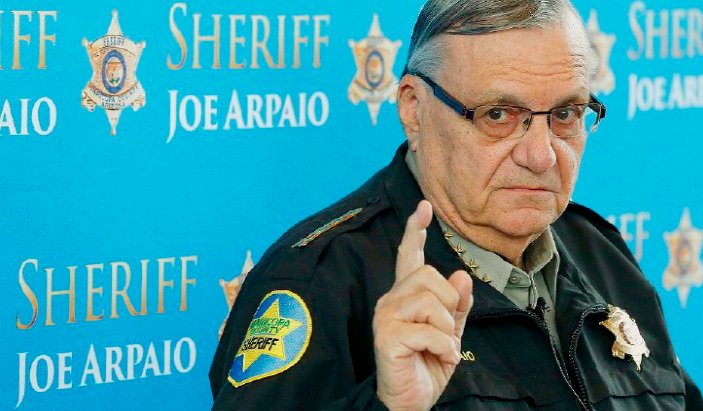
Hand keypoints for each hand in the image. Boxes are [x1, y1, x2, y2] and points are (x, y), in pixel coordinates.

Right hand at [373, 200, 473, 410]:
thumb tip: (461, 276)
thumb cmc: (428, 365)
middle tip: (447, 332)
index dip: (415, 231)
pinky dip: (444, 347)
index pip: (408, 256)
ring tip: (442, 347)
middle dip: (450, 304)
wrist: (412, 401)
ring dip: (448, 330)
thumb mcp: (451, 333)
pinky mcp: (387, 336)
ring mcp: (387, 317)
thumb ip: (457, 305)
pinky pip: (429, 331)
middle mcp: (392, 300)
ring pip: (431, 301)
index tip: (424, 207)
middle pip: (430, 276)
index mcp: (407, 296)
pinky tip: (439, 357)